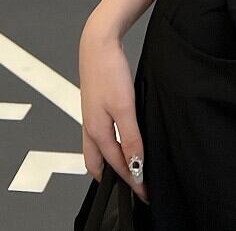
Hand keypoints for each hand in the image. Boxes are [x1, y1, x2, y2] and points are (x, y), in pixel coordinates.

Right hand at [79, 15, 150, 204]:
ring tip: (128, 168)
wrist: (98, 42)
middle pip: (98, 164)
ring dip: (110, 163)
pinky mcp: (95, 106)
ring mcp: (91, 117)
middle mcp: (90, 127)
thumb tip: (136, 164)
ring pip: (98, 150)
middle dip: (112, 179)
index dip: (132, 181)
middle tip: (132, 188)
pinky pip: (100, 134)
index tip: (145, 194)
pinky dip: (110, 145)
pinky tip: (122, 138)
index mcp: (96, 132)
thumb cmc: (109, 70)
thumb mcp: (125, 107)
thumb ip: (131, 137)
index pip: (116, 166)